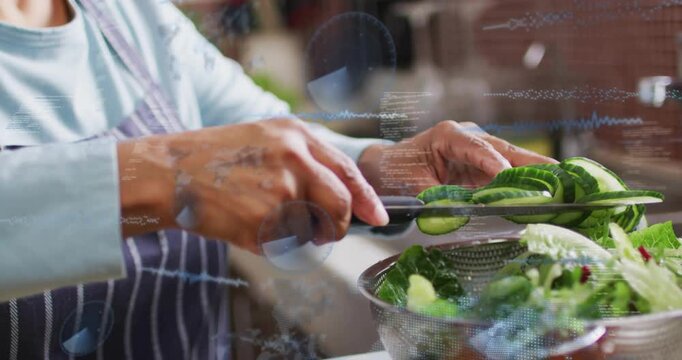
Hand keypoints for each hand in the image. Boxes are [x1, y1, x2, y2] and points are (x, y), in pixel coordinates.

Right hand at [117, 118, 388, 251]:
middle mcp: (294, 157)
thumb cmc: (216, 159)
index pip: (347, 170)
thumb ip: (303, 160)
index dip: (367, 198)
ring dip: (295, 235)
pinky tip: (244, 224)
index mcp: (296, 135)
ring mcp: (279, 188)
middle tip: (324, 235)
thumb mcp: (264, 139)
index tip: (380, 217)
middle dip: (337, 227)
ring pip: (311, 230)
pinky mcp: (263, 218)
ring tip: (261, 218)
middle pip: (341, 205)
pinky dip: (269, 244)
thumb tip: (340, 195)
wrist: (169, 172)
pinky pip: (283, 245)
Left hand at [358, 120, 557, 194]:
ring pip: (512, 160)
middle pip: (505, 150)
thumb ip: (440, 199)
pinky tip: (548, 192)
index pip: (478, 148)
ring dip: (536, 174)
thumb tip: (468, 213)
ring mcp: (478, 148)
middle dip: (533, 164)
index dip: (495, 163)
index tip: (509, 177)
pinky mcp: (483, 164)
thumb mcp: (413, 187)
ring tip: (566, 185)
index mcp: (449, 135)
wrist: (386, 167)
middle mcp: (469, 136)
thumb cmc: (396, 172)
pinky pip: (507, 173)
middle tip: (563, 176)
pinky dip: (525, 183)